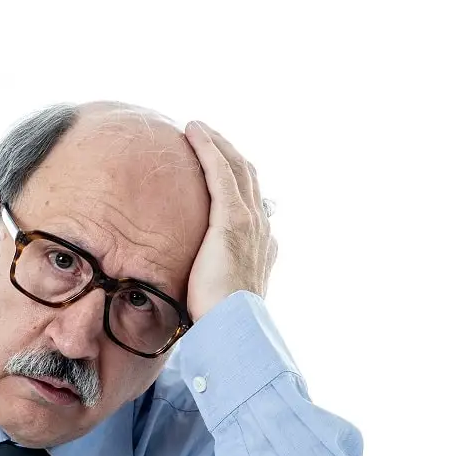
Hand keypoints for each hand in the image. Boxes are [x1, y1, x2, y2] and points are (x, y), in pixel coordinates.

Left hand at [182, 120, 277, 320]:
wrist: (234, 328)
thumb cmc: (222, 320)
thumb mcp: (222, 295)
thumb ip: (217, 279)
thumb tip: (204, 280)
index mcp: (262, 244)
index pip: (251, 201)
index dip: (237, 179)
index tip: (219, 166)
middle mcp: (261, 227)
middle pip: (247, 176)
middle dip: (228, 152)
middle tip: (206, 136)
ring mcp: (250, 220)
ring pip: (235, 167)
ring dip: (216, 143)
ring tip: (196, 127)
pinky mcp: (232, 218)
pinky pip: (219, 171)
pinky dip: (208, 147)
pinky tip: (193, 131)